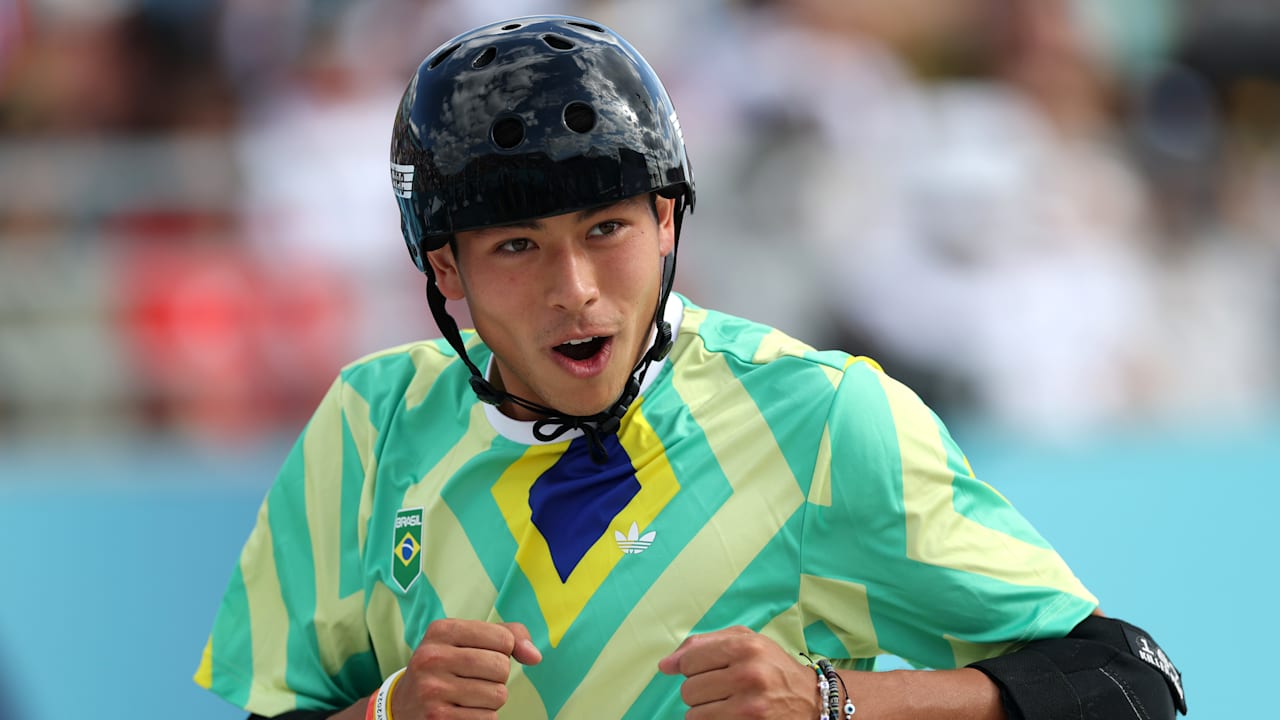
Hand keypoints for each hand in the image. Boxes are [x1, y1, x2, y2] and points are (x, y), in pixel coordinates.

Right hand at [391, 618, 542, 718]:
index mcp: (441, 630)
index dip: (503, 650)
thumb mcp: (467, 640)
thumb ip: (509, 635)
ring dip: (491, 699)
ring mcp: (432, 690)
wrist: (403, 705)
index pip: (503, 638)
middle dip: (497, 676)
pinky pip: (488, 719)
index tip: (484, 654)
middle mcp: (432, 657)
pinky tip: (462, 711)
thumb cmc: (447, 666)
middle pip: (501, 667)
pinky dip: (483, 717)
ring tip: (467, 695)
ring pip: (498, 695)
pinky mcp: (438, 719)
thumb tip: (535, 656)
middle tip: (475, 678)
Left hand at [658, 626, 820, 718]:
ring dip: (704, 711)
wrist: (813, 701)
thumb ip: (703, 644)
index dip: (689, 668)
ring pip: (694, 714)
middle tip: (720, 689)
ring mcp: (750, 706)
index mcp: (745, 646)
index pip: (689, 661)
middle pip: (688, 690)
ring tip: (725, 704)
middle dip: (699, 691)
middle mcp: (748, 674)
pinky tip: (729, 716)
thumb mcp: (746, 642)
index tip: (701, 672)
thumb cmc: (773, 668)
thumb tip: (665, 665)